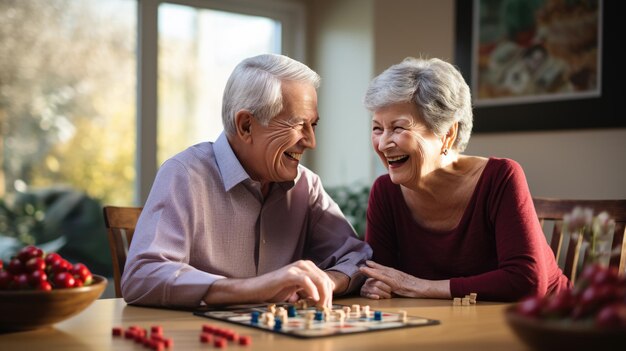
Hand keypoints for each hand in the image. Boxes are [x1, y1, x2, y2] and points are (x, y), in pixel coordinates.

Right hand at [203, 260, 334, 307]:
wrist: (255, 290)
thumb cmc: (274, 291)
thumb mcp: (296, 290)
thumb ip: (309, 291)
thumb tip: (324, 300)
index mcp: (307, 267)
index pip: (326, 279)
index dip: (329, 294)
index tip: (327, 307)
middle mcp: (303, 264)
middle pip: (324, 279)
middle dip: (328, 296)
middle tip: (325, 310)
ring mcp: (296, 268)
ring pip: (318, 280)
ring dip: (323, 295)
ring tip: (320, 307)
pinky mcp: (289, 274)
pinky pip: (306, 281)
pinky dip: (312, 290)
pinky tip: (314, 299)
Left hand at [359, 260, 450, 298]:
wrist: (424, 288)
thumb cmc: (416, 288)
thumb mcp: (405, 284)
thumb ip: (398, 283)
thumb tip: (394, 286)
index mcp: (397, 274)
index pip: (385, 269)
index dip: (376, 266)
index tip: (368, 262)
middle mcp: (395, 273)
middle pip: (381, 268)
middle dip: (372, 266)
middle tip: (362, 262)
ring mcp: (395, 277)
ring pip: (380, 272)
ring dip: (370, 270)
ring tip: (362, 267)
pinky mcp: (395, 282)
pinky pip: (383, 278)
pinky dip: (374, 274)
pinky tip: (368, 272)